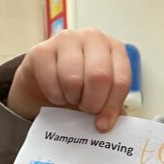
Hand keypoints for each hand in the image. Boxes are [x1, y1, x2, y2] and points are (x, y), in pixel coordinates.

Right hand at [7, 28, 130, 131]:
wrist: (48, 80)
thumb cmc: (82, 86)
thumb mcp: (103, 95)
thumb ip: (111, 108)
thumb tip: (105, 124)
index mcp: (115, 49)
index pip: (121, 80)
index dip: (112, 107)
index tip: (103, 123)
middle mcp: (93, 38)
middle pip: (99, 76)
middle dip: (92, 102)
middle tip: (86, 109)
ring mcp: (67, 39)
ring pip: (73, 79)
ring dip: (72, 98)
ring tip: (72, 98)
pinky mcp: (41, 50)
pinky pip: (50, 81)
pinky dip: (55, 96)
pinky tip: (57, 94)